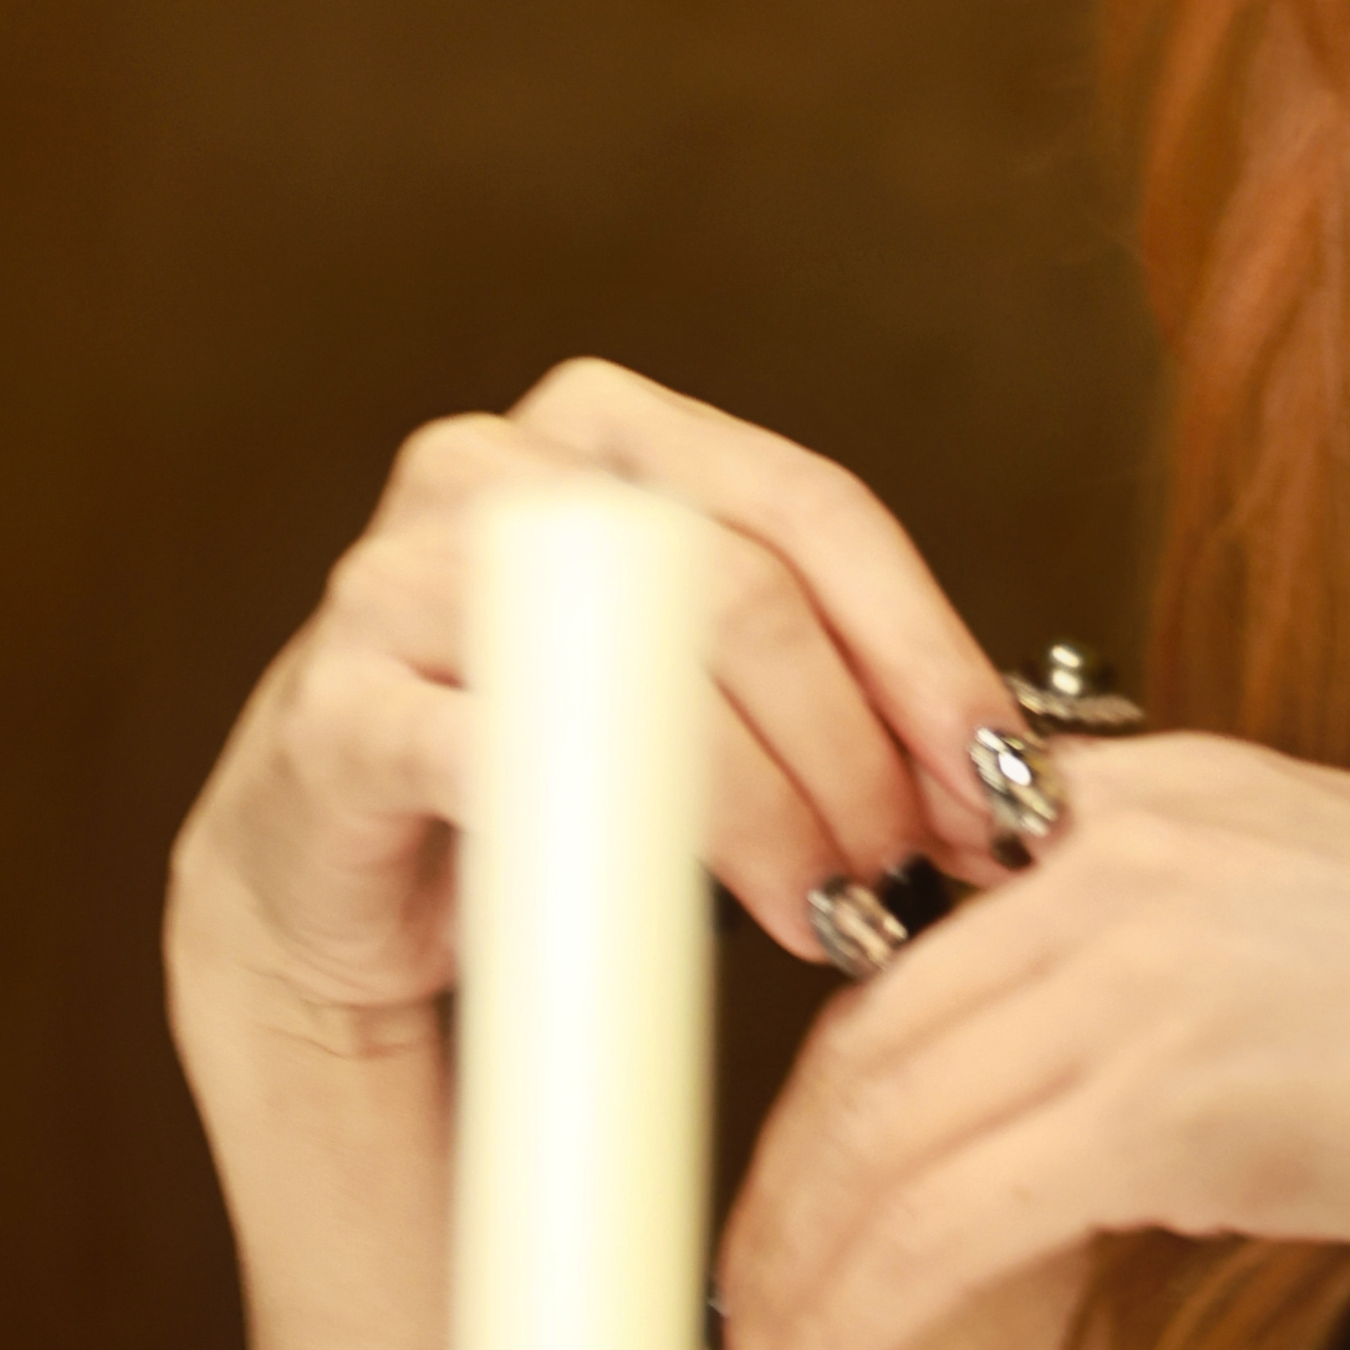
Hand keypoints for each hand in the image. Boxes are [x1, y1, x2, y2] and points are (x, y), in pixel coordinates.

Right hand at [169, 361, 1013, 1048]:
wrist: (350, 873)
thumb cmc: (555, 767)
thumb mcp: (718, 700)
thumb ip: (841, 696)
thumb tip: (1010, 782)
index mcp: (610, 431)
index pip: (817, 510)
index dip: (930, 651)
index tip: (1005, 780)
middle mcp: (494, 469)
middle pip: (744, 588)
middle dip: (861, 748)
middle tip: (915, 868)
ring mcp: (396, 579)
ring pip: (640, 665)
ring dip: (769, 804)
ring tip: (830, 906)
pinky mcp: (338, 714)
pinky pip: (512, 762)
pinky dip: (627, 844)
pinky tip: (688, 917)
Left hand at [711, 735, 1349, 1349]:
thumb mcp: (1349, 924)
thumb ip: (1202, 950)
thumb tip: (1092, 1074)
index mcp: (1172, 784)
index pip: (932, 923)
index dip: (840, 1067)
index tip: (799, 1170)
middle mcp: (1133, 851)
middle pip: (874, 1030)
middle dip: (784, 1186)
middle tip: (735, 1295)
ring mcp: (1145, 966)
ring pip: (883, 1135)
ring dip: (795, 1271)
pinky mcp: (1166, 1102)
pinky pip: (943, 1226)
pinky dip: (855, 1321)